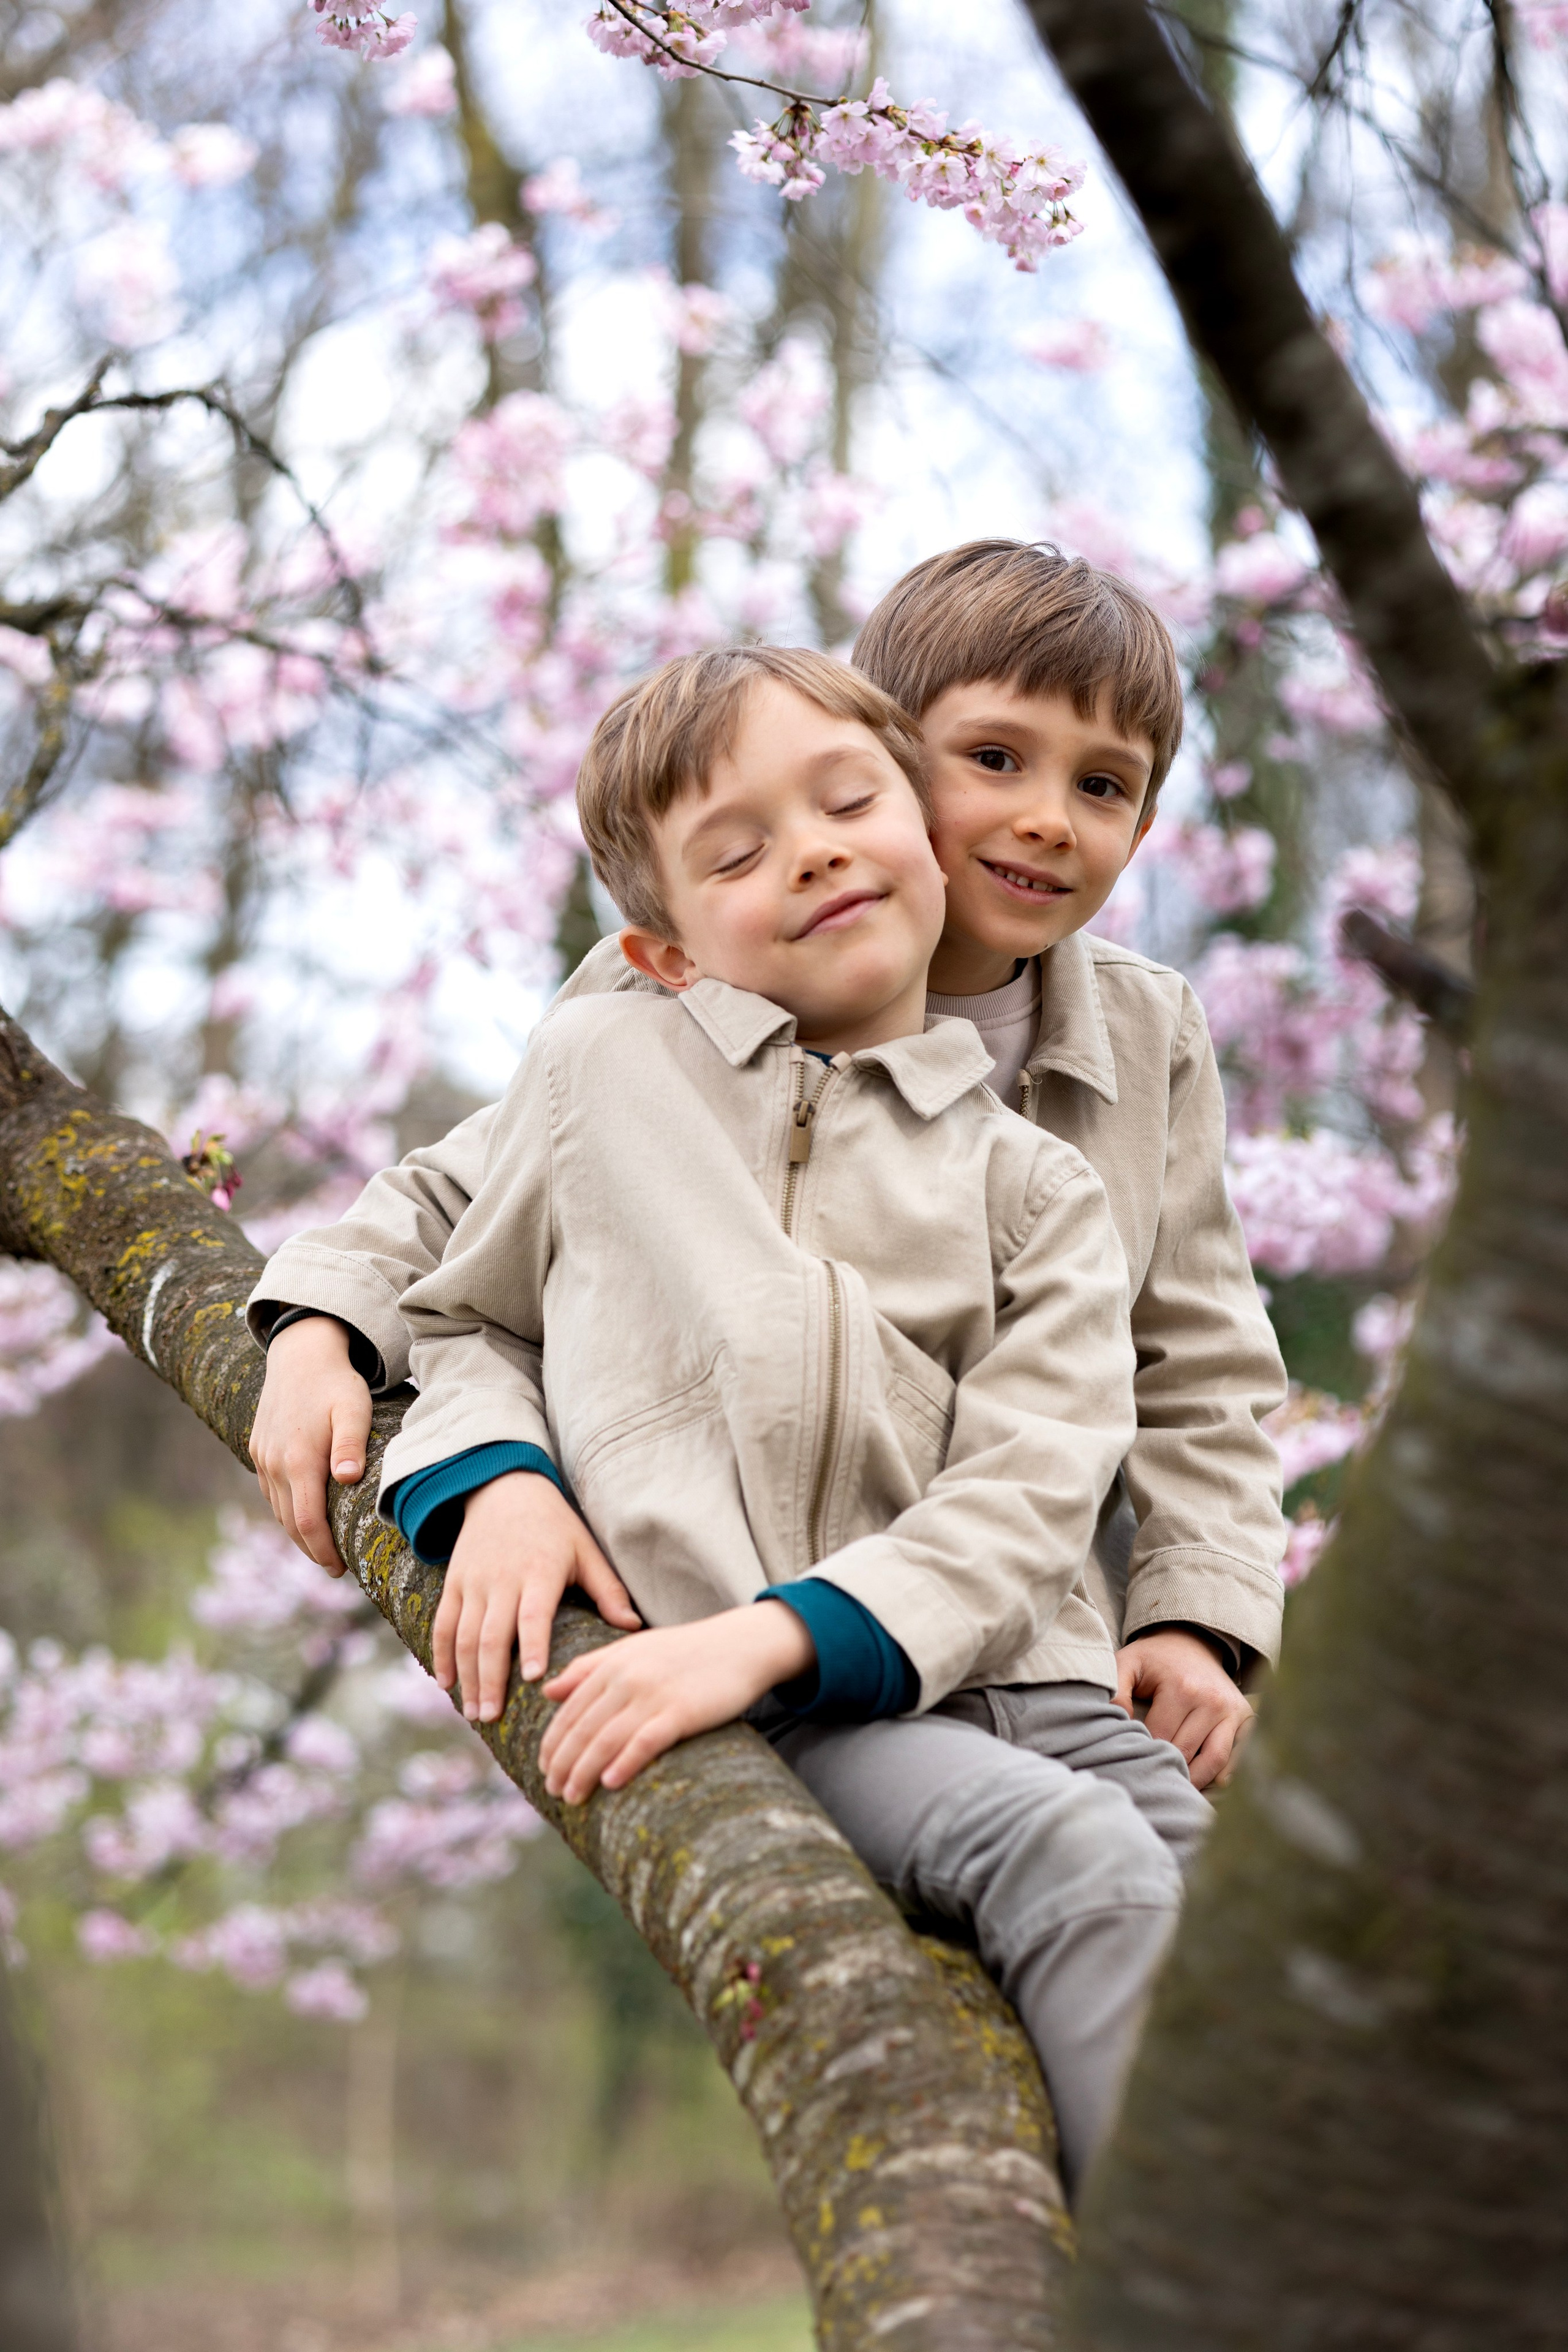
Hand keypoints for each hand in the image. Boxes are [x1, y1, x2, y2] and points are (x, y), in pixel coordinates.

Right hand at [250, 1315, 372, 1573]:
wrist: (300, 1354)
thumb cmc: (336, 1382)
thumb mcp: (354, 1409)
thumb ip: (351, 1445)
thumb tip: (348, 1479)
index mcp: (299, 1459)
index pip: (306, 1521)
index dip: (322, 1550)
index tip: (341, 1569)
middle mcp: (274, 1464)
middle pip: (289, 1523)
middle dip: (312, 1550)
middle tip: (337, 1568)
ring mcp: (263, 1458)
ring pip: (277, 1510)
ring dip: (298, 1533)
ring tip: (323, 1550)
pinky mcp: (258, 1450)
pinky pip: (270, 1492)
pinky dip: (285, 1511)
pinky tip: (303, 1517)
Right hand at [433, 1472, 641, 1724]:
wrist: (503, 1488)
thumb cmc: (555, 1525)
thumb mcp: (586, 1550)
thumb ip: (608, 1591)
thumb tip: (635, 1628)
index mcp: (540, 1572)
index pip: (533, 1614)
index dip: (531, 1646)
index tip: (533, 1679)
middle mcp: (502, 1579)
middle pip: (491, 1635)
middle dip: (490, 1679)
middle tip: (492, 1717)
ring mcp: (474, 1582)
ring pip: (464, 1635)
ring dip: (467, 1676)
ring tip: (473, 1714)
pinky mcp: (454, 1582)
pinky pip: (443, 1623)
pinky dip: (441, 1654)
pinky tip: (445, 1684)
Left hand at [538, 1601, 813, 1806]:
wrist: (741, 1644)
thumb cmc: (685, 1651)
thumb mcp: (632, 1650)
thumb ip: (588, 1667)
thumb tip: (547, 1691)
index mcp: (612, 1664)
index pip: (569, 1710)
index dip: (552, 1743)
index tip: (543, 1769)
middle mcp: (626, 1678)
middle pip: (581, 1728)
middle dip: (562, 1763)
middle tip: (552, 1791)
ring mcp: (653, 1694)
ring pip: (605, 1739)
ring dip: (584, 1772)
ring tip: (572, 1797)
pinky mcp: (681, 1711)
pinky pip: (645, 1741)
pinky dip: (624, 1763)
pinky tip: (610, 1783)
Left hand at [1114, 1629, 1253, 1791]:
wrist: (1191, 1643)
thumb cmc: (1154, 1660)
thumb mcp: (1128, 1664)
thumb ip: (1116, 1691)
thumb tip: (1117, 1722)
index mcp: (1182, 1688)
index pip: (1160, 1738)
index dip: (1143, 1751)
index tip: (1131, 1757)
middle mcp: (1212, 1701)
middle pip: (1186, 1753)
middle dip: (1167, 1768)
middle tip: (1149, 1780)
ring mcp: (1232, 1710)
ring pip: (1215, 1761)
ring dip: (1195, 1780)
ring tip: (1175, 1787)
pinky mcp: (1245, 1717)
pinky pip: (1237, 1756)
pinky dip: (1222, 1774)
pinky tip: (1204, 1783)